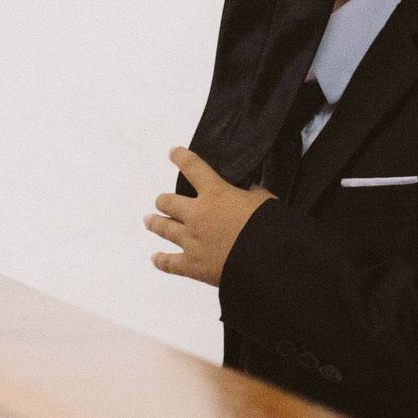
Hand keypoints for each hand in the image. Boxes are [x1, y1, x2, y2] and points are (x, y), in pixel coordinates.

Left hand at [146, 148, 273, 286]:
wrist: (264, 258)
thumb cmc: (268, 224)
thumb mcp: (264, 201)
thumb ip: (252, 195)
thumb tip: (248, 194)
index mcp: (216, 194)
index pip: (194, 168)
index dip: (181, 158)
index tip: (173, 152)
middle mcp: (196, 215)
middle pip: (169, 203)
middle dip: (164, 201)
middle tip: (162, 201)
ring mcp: (190, 241)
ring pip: (164, 229)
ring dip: (156, 223)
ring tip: (149, 220)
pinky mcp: (190, 264)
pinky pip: (169, 262)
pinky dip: (160, 260)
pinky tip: (155, 258)